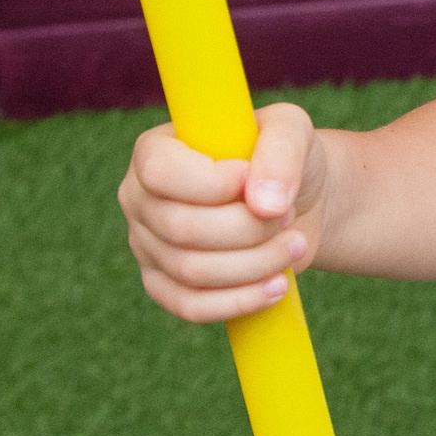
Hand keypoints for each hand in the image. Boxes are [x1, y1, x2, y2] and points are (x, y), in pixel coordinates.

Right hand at [116, 101, 326, 323]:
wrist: (294, 200)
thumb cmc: (282, 157)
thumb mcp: (291, 129)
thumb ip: (280, 150)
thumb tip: (266, 204)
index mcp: (154, 151)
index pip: (161, 172)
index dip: (214, 183)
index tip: (254, 179)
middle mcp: (140, 199)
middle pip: (182, 228)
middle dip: (250, 227)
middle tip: (288, 215)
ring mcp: (146, 247)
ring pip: (191, 272)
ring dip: (257, 262)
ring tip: (295, 244)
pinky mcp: (164, 286)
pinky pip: (191, 307)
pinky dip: (241, 300)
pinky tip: (278, 284)